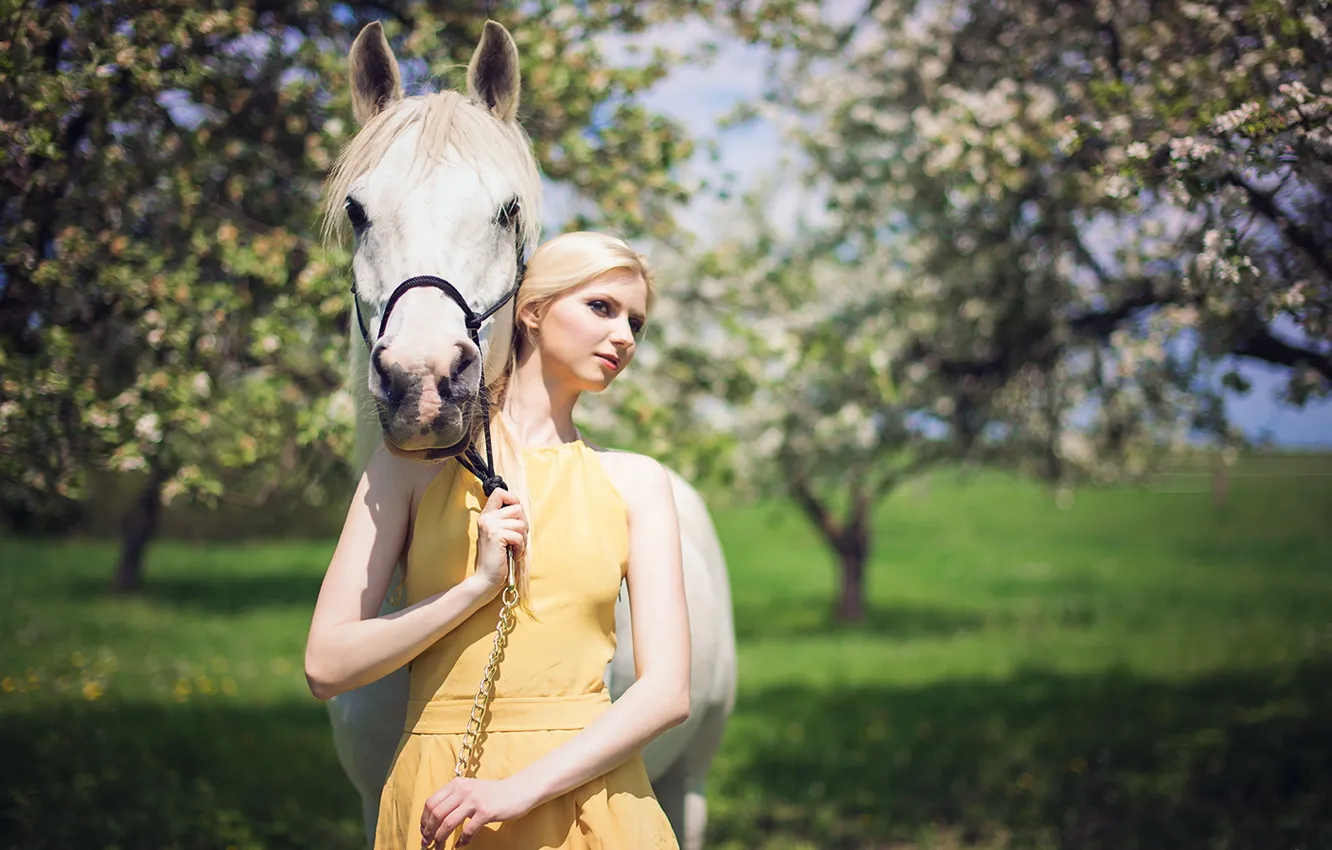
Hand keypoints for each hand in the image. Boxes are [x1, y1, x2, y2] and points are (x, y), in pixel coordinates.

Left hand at [420, 776, 538, 846]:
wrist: (519, 790)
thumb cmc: (494, 793)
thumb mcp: (471, 789)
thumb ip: (455, 798)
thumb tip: (435, 819)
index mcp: (457, 784)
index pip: (431, 802)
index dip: (424, 820)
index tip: (424, 832)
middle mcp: (463, 790)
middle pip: (436, 814)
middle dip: (428, 832)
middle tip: (427, 844)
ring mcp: (475, 800)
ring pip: (448, 823)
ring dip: (440, 839)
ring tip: (439, 848)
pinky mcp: (486, 811)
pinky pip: (468, 830)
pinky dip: (462, 841)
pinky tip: (460, 845)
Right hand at [474, 488, 526, 590]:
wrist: (487, 578)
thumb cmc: (498, 558)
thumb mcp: (500, 534)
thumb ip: (506, 520)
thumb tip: (520, 509)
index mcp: (487, 515)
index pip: (499, 492)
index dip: (513, 499)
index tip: (515, 516)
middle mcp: (486, 517)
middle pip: (517, 507)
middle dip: (523, 524)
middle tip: (517, 539)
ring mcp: (490, 526)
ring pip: (521, 523)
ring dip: (522, 539)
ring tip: (514, 548)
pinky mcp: (495, 536)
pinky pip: (519, 536)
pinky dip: (520, 548)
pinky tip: (513, 554)